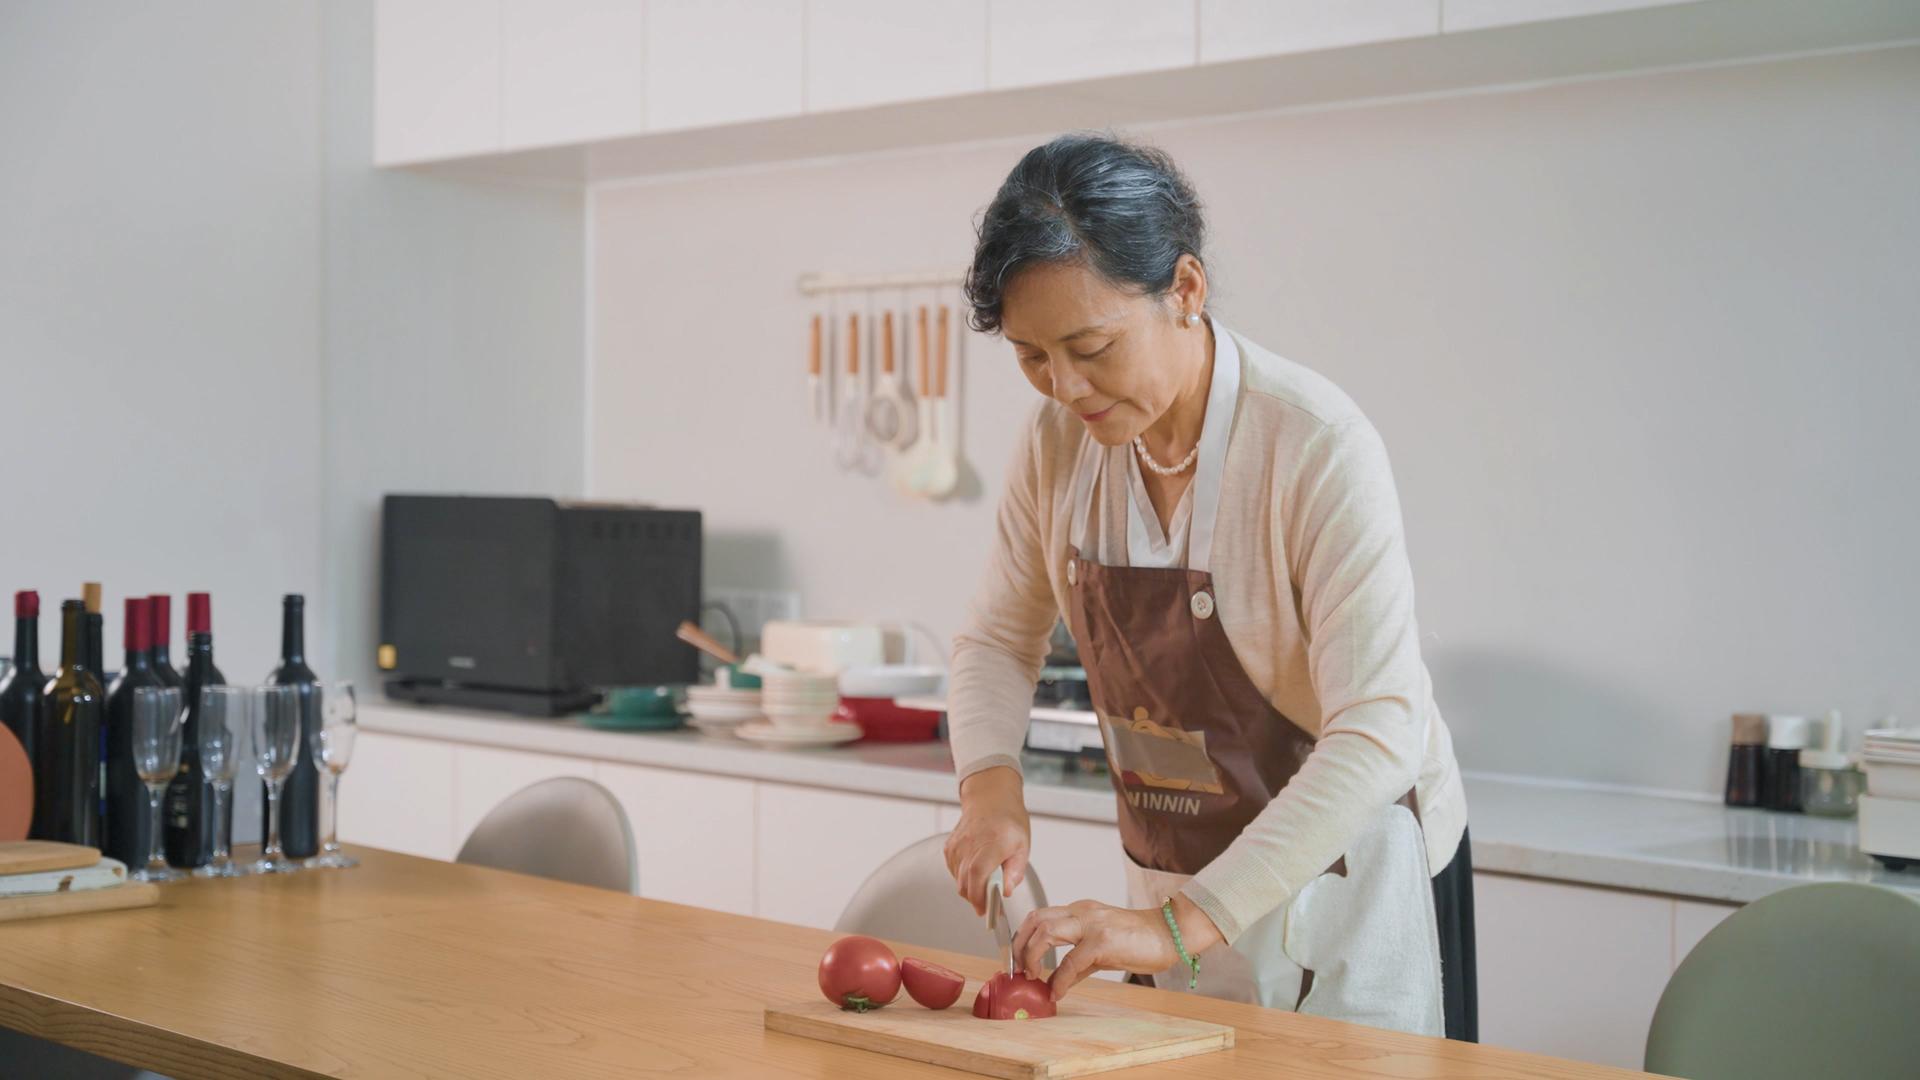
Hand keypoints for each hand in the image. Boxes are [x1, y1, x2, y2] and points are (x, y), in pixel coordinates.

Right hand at [943, 766, 1029, 916]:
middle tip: (990, 906)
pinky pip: (954, 873)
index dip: (980, 896)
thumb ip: (1015, 871)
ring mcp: (957, 846)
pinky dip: (964, 878)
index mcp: (992, 842)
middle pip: (965, 883)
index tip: (987, 911)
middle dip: (977, 900)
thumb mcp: (1022, 846)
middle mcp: (970, 844)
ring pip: (958, 881)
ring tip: (985, 886)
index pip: (977, 874)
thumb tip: (1006, 891)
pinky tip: (976, 872)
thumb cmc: (1008, 821)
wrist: (989, 799)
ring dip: (971, 890)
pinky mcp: (949, 848)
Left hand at [1013, 895, 1223, 1000]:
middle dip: (1020, 945)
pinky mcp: (1102, 940)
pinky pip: (1071, 961)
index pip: (1040, 916)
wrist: (1170, 934)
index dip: (1023, 939)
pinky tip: (1057, 992)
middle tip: (1018, 969)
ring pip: (1046, 930)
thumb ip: (1077, 965)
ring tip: (1033, 976)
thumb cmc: (1139, 940)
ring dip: (1032, 956)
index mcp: (1080, 910)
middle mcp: (1081, 911)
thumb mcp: (1101, 950)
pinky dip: (1059, 979)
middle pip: (1036, 918)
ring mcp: (1092, 924)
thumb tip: (1057, 984)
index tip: (1017, 961)